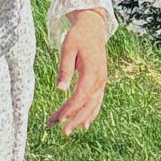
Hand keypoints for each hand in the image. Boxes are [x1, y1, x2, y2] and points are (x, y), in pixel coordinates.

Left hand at [48, 8, 108, 134]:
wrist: (93, 28)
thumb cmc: (78, 37)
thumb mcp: (67, 49)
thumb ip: (64, 69)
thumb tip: (60, 90)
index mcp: (92, 73)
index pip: (79, 97)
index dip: (69, 110)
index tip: (58, 119)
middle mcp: (100, 80)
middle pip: (87, 105)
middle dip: (74, 120)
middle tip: (62, 132)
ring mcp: (102, 82)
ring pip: (93, 106)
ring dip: (81, 119)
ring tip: (69, 131)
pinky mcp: (100, 82)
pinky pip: (97, 102)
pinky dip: (90, 113)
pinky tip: (84, 124)